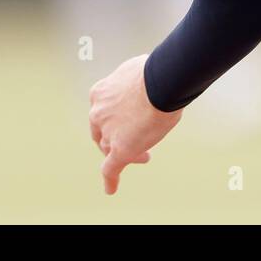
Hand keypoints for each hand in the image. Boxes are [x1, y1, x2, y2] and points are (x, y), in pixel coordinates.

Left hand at [88, 54, 183, 193]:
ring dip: (126, 152)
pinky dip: (110, 179)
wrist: (161, 81)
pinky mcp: (119, 150)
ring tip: (143, 156)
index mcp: (100, 93)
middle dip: (118, 136)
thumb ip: (134, 84)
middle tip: (136, 140)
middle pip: (104, 132)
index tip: (129, 121)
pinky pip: (110, 169)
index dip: (115, 119)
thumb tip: (148, 80)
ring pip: (110, 148)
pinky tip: (111, 188)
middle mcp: (98, 113)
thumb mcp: (138, 72)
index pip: (103, 112)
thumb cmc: (156, 72)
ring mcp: (108, 132)